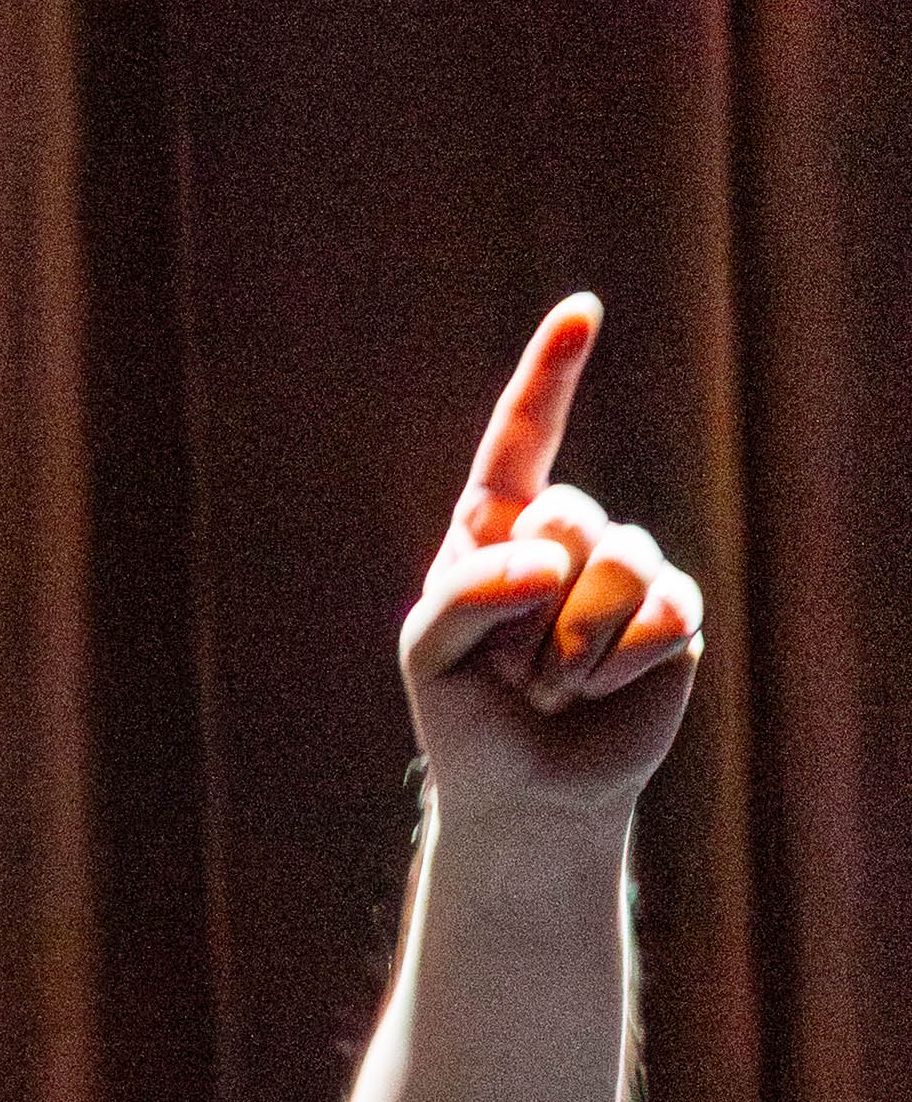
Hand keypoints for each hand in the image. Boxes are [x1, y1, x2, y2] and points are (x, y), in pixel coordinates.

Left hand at [401, 296, 703, 822]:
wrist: (525, 788)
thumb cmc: (464, 712)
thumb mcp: (427, 651)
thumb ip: (463, 591)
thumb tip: (547, 557)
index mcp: (494, 530)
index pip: (522, 440)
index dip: (552, 376)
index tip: (581, 313)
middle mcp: (566, 537)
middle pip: (568, 516)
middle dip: (530, 605)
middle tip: (513, 664)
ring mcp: (626, 571)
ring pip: (619, 566)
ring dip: (572, 646)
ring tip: (554, 683)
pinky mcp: (673, 614)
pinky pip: (663, 614)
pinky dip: (619, 667)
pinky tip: (602, 690)